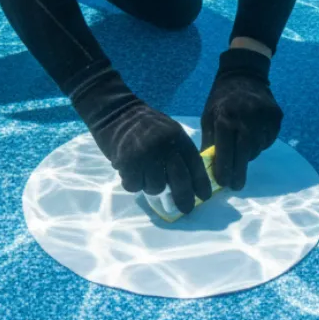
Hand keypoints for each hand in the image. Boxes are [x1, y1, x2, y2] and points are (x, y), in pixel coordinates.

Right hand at [69, 65, 212, 213]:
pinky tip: (130, 174)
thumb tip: (188, 180)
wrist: (114, 111)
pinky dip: (132, 184)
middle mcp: (164, 145)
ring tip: (144, 176)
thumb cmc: (142, 124)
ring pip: (155, 187)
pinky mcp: (127, 161)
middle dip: (184, 197)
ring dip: (151, 187)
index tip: (204, 197)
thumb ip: (178, 151)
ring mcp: (146, 154)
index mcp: (177, 136)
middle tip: (185, 209)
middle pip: (179, 180)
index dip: (200, 182)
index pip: (194, 163)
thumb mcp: (168, 131)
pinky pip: (135, 186)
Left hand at [201, 47, 282, 189]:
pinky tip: (252, 138)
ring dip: (248, 156)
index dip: (225, 169)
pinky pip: (268, 140)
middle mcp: (247, 117)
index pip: (226, 150)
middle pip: (244, 153)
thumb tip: (208, 169)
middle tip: (236, 186)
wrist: (244, 75)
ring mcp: (264, 117)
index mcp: (226, 117)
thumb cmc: (221, 99)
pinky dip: (259, 144)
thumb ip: (210, 142)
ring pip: (257, 148)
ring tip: (241, 152)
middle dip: (239, 172)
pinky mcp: (276, 118)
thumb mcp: (209, 117)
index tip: (223, 183)